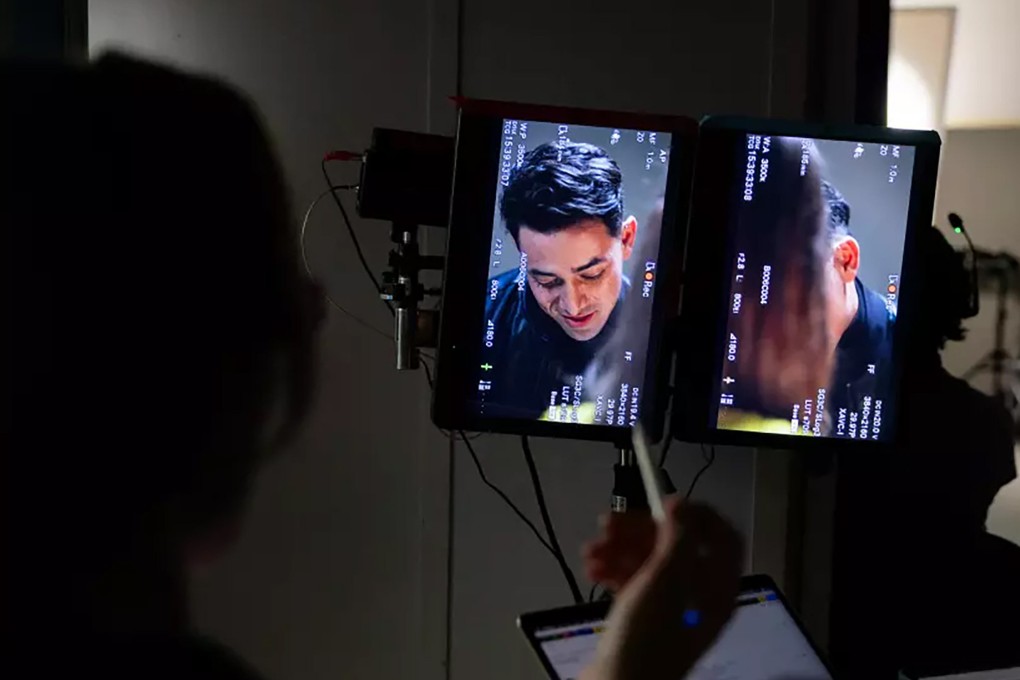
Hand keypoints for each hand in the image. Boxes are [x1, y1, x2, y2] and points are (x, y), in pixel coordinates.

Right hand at [580, 498, 742, 679]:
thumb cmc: (646, 637)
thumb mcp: (665, 581)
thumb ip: (678, 537)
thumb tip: (683, 504)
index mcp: (716, 589)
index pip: (722, 538)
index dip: (697, 515)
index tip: (663, 502)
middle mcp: (699, 597)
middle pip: (676, 545)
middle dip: (640, 531)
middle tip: (607, 523)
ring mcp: (671, 608)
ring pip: (649, 560)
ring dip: (619, 548)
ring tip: (590, 551)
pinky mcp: (645, 617)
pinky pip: (633, 580)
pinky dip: (613, 568)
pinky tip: (592, 568)